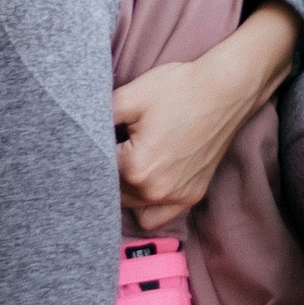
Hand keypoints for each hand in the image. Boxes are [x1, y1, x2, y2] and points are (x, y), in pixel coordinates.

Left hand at [114, 5, 299, 229]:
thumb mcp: (130, 95)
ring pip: (131, 207)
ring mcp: (175, 196)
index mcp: (134, 166)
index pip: (96, 169)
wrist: (226, 90)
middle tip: (114, 146)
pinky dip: (148, 205)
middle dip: (107, 172)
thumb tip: (77, 130)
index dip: (93, 150)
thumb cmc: (179, 89)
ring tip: (128, 163)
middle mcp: (154, 190)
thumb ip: (97, 116)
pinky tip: (146, 182)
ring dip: (124, 191)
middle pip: (111, 193)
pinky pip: (157, 216)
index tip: (97, 137)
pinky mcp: (191, 196)